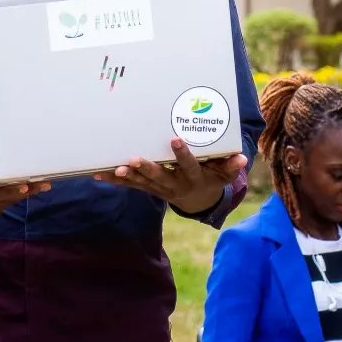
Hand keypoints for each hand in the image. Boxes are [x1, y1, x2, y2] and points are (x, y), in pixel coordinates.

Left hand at [93, 138, 246, 214]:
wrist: (198, 201)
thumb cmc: (211, 179)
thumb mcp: (223, 175)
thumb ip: (230, 166)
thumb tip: (242, 157)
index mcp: (193, 178)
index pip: (188, 166)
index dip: (182, 155)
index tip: (175, 140)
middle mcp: (174, 185)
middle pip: (160, 177)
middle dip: (147, 168)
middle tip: (134, 159)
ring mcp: (159, 189)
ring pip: (142, 183)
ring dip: (129, 176)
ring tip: (116, 168)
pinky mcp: (148, 189)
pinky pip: (131, 186)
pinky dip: (116, 181)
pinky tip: (99, 174)